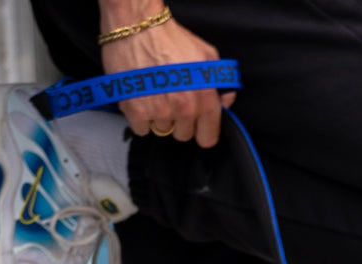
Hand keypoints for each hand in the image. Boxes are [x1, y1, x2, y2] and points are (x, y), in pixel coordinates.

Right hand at [99, 6, 235, 147]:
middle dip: (180, 121)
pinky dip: (140, 117)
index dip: (203, 131)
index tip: (197, 124)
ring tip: (155, 92)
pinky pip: (142, 129)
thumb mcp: (206, 55)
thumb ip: (219, 83)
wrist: (136, 26)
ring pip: (162, 130)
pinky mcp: (136, 111)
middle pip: (184, 135)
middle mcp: (183, 107)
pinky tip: (142, 97)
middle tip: (172, 98)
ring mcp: (159, 111)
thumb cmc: (170, 38)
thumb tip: (225, 102)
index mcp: (203, 97)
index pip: (208, 138)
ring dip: (159, 117)